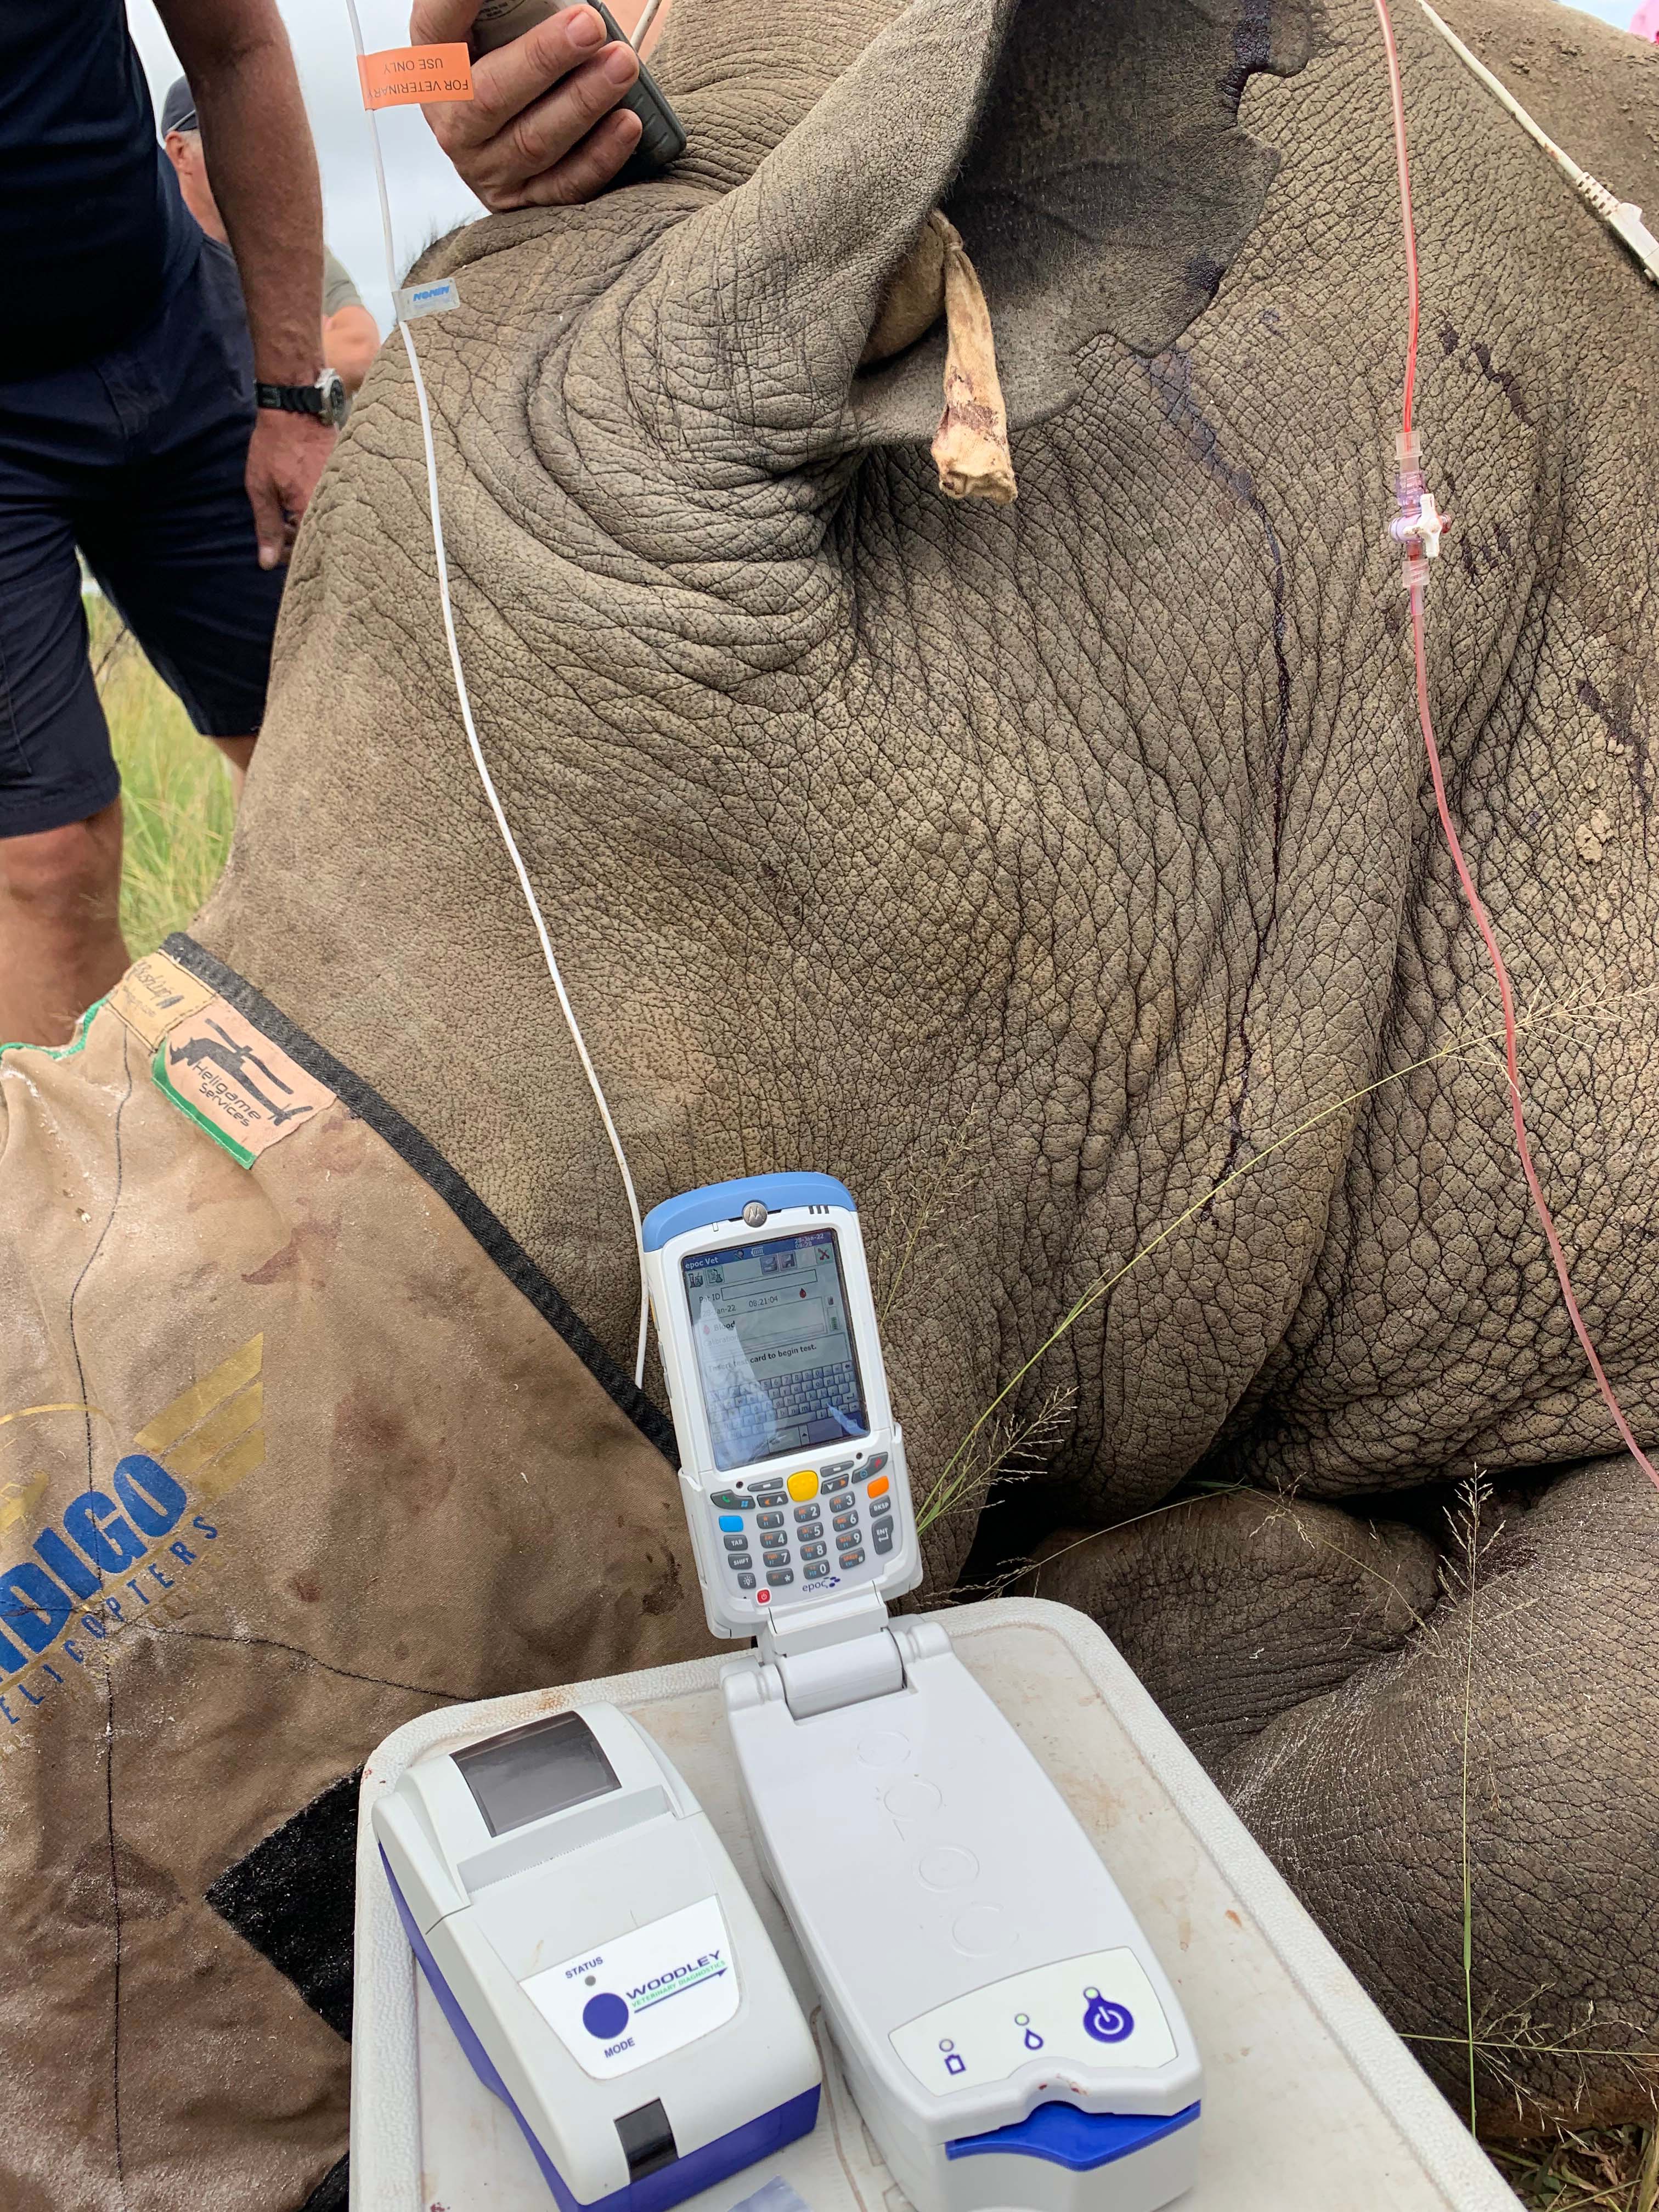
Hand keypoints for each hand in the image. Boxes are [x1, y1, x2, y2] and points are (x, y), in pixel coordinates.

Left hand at [245, 407, 336, 569]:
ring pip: (329, 523)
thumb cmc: (274, 445)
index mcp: (311, 511)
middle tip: (283, 531)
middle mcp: (334, 506)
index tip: (276, 549)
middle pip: (322, 540)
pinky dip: (320, 508)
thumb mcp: (261, 488)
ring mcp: (345, 492)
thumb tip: (267, 562)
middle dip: (301, 541)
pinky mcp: (349, 481)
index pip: (306, 552)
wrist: (297, 409)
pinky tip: (306, 501)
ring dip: (310, 524)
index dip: (289, 556)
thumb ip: (267, 527)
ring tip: (291, 513)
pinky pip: (336, 506)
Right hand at [414, 1, 643, 210]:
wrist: (528, 123)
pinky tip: (627, 123)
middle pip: (491, 95)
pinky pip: (564, 184)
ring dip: (583, 101)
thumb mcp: (508, 29)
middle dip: (545, 58)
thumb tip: (564, 9)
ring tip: (622, 64)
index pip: (437, 24)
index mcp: (438, 63)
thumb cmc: (520, 62)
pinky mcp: (522, 201)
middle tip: (590, 26)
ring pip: (534, 141)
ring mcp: (485, 167)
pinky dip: (600, 154)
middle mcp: (453, 120)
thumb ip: (521, 12)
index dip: (457, 4)